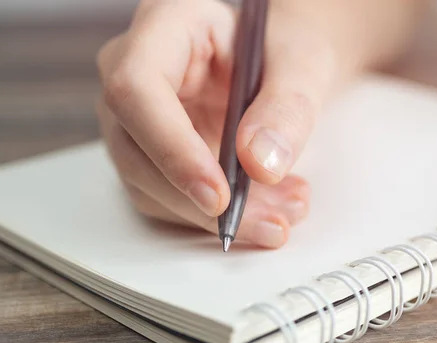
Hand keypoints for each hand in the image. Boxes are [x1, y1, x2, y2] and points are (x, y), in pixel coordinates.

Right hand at [95, 0, 337, 247]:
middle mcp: (134, 70)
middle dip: (199, 200)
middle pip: (135, 148)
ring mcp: (136, 117)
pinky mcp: (149, 153)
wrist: (276, 65)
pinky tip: (264, 210)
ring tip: (281, 215)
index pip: (137, 89)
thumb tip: (261, 163)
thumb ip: (287, 108)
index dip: (171, 148)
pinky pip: (166, 199)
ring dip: (213, 218)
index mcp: (165, 25)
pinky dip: (213, 218)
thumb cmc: (282, 50)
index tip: (219, 195)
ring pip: (147, 184)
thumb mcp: (302, 64)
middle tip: (268, 223)